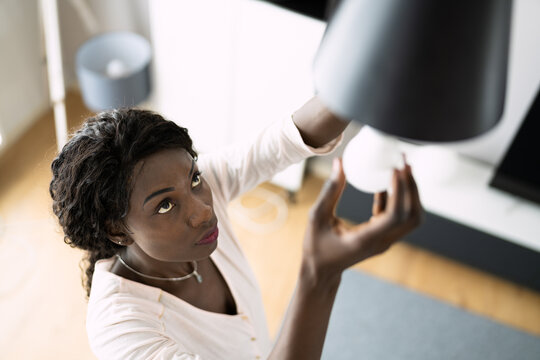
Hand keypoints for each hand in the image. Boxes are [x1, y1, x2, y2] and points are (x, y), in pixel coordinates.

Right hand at [302, 157, 421, 280]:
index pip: (394, 216)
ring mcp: (385, 241)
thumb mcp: (317, 217)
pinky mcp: (383, 237)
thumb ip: (329, 191)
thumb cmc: (316, 247)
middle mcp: (381, 242)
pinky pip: (397, 217)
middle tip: (404, 163)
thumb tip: (340, 162)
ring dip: (410, 193)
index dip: (400, 191)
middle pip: (412, 217)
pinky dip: (396, 198)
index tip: (395, 169)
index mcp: (366, 239)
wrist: (322, 272)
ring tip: (401, 169)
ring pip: (411, 218)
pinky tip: (384, 182)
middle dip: (413, 188)